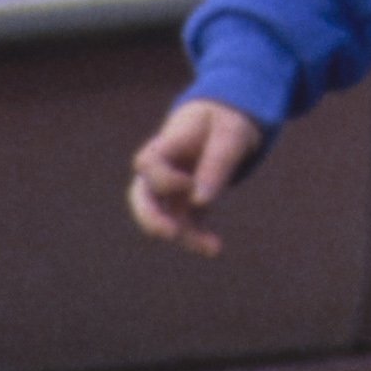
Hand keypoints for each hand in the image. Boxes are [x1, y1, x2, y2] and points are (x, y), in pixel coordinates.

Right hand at [129, 97, 265, 255]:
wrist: (223, 124)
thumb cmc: (224, 122)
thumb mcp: (230, 133)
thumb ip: (217, 162)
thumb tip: (201, 202)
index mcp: (166, 143)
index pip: (147, 164)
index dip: (164, 179)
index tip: (188, 182)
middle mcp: (160, 169)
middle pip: (140, 195)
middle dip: (150, 217)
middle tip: (170, 233)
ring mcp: (169, 189)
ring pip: (163, 217)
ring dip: (184, 235)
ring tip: (212, 248)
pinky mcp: (183, 204)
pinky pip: (184, 225)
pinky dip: (197, 237)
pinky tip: (214, 247)